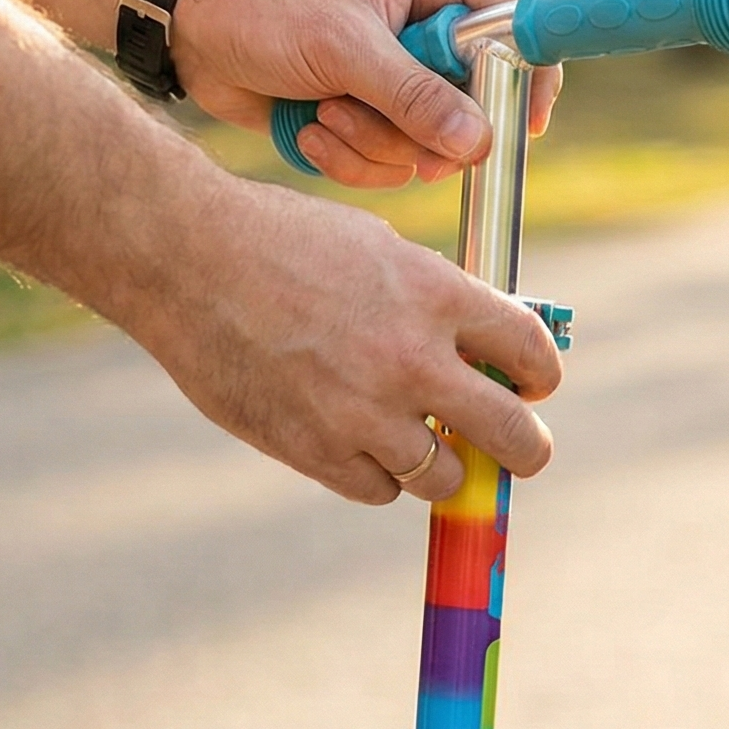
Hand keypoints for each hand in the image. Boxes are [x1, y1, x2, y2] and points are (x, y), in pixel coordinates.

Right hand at [127, 174, 561, 503]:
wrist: (188, 259)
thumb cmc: (279, 239)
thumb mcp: (376, 246)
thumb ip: (432, 297)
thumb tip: (475, 343)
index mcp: (436, 294)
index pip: (531, 351)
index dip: (541, 374)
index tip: (533, 385)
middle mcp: (412, 360)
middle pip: (513, 435)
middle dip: (526, 448)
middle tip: (522, 451)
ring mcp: (364, 413)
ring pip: (444, 476)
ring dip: (445, 464)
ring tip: (430, 447)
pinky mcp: (315, 450)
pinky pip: (379, 490)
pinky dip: (380, 474)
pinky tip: (364, 445)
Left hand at [169, 0, 562, 188]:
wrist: (191, 32)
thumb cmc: (264, 9)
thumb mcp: (342, 47)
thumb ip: (412, 95)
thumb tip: (478, 143)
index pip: (519, 15)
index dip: (532, 68)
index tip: (525, 121)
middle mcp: (427, 24)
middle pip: (479, 98)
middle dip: (423, 127)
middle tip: (383, 121)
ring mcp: (399, 74)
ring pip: (431, 141)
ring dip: (373, 143)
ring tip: (325, 111)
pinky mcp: (371, 114)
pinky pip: (391, 162)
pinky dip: (348, 157)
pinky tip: (309, 127)